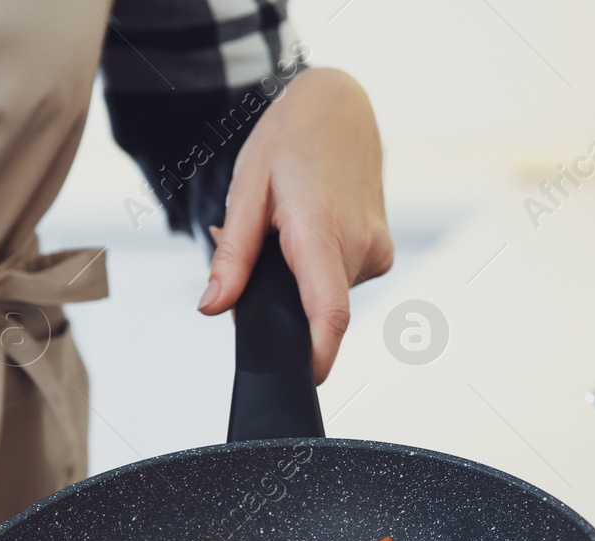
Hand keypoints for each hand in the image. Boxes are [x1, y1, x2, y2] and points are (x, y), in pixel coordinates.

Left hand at [199, 67, 393, 382]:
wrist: (339, 105)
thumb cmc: (292, 139)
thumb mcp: (246, 192)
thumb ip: (232, 258)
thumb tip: (213, 307)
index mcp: (322, 231)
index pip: (328, 312)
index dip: (317, 356)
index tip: (304, 381)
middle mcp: (360, 246)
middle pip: (315, 307)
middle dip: (281, 296)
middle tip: (259, 247)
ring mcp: (376, 251)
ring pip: (327, 293)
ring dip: (301, 276)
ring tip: (286, 226)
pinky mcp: (382, 253)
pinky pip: (342, 279)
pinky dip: (319, 266)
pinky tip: (310, 228)